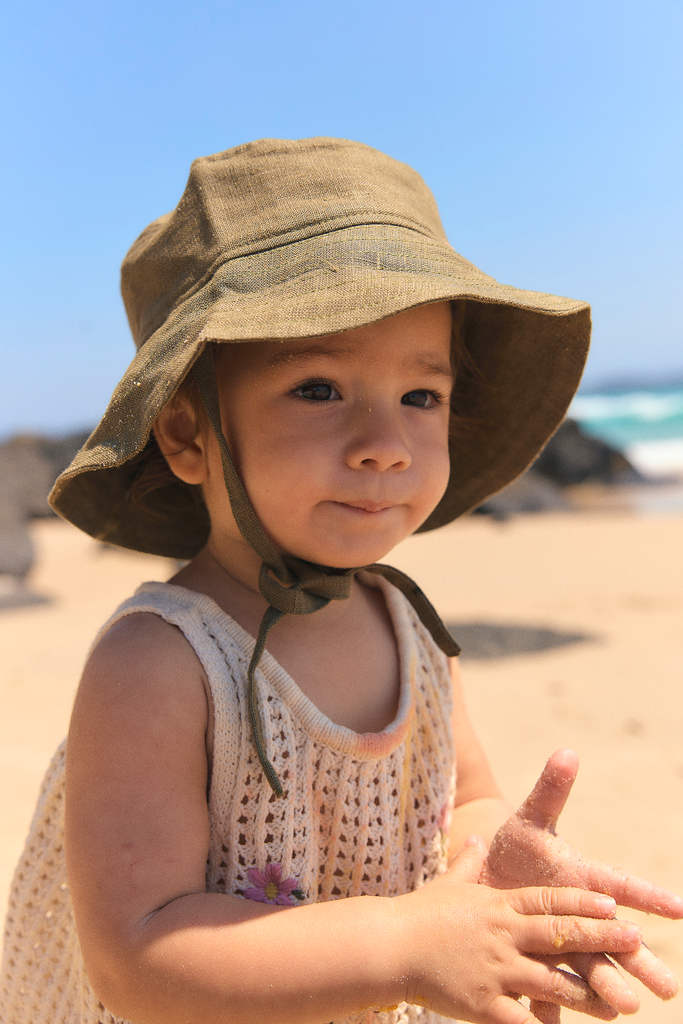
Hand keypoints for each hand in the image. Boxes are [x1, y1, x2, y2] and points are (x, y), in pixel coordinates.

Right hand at [396, 836, 641, 1023]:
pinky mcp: (484, 1004)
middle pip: (561, 935)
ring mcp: (496, 970)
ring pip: (553, 983)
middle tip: (635, 939)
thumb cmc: (420, 913)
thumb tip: (477, 838)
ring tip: (619, 1002)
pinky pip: (524, 1021)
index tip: (613, 902)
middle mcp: (504, 935)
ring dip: (589, 993)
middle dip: (601, 937)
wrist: (388, 945)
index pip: (549, 899)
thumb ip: (470, 863)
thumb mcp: (449, 883)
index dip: (583, 901)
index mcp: (499, 905)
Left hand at [480, 749, 682, 1011]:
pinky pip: (549, 989)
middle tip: (667, 985)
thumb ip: (550, 792)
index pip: (621, 886)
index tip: (678, 908)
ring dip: (606, 987)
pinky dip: (554, 1008)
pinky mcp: (538, 962)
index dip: (648, 897)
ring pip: (590, 969)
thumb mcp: (531, 821)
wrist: (489, 877)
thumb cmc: (518, 848)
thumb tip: (567, 752)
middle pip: (616, 940)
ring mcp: (562, 943)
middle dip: (640, 960)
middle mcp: (581, 917)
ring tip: (624, 1007)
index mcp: (584, 880)